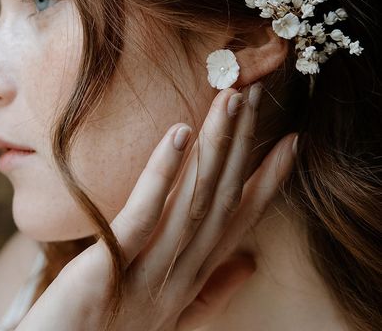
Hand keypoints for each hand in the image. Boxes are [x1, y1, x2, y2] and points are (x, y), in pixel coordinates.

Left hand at [16, 82, 296, 330]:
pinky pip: (143, 214)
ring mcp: (149, 273)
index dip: (267, 181)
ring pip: (194, 200)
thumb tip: (250, 262)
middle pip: (221, 198)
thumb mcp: (170, 315)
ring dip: (216, 146)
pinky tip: (180, 133)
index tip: (290, 142)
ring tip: (231, 99)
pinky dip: (163, 172)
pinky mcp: (111, 267)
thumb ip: (210, 290)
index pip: (238, 220)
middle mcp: (181, 275)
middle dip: (243, 144)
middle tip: (258, 93)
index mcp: (192, 279)